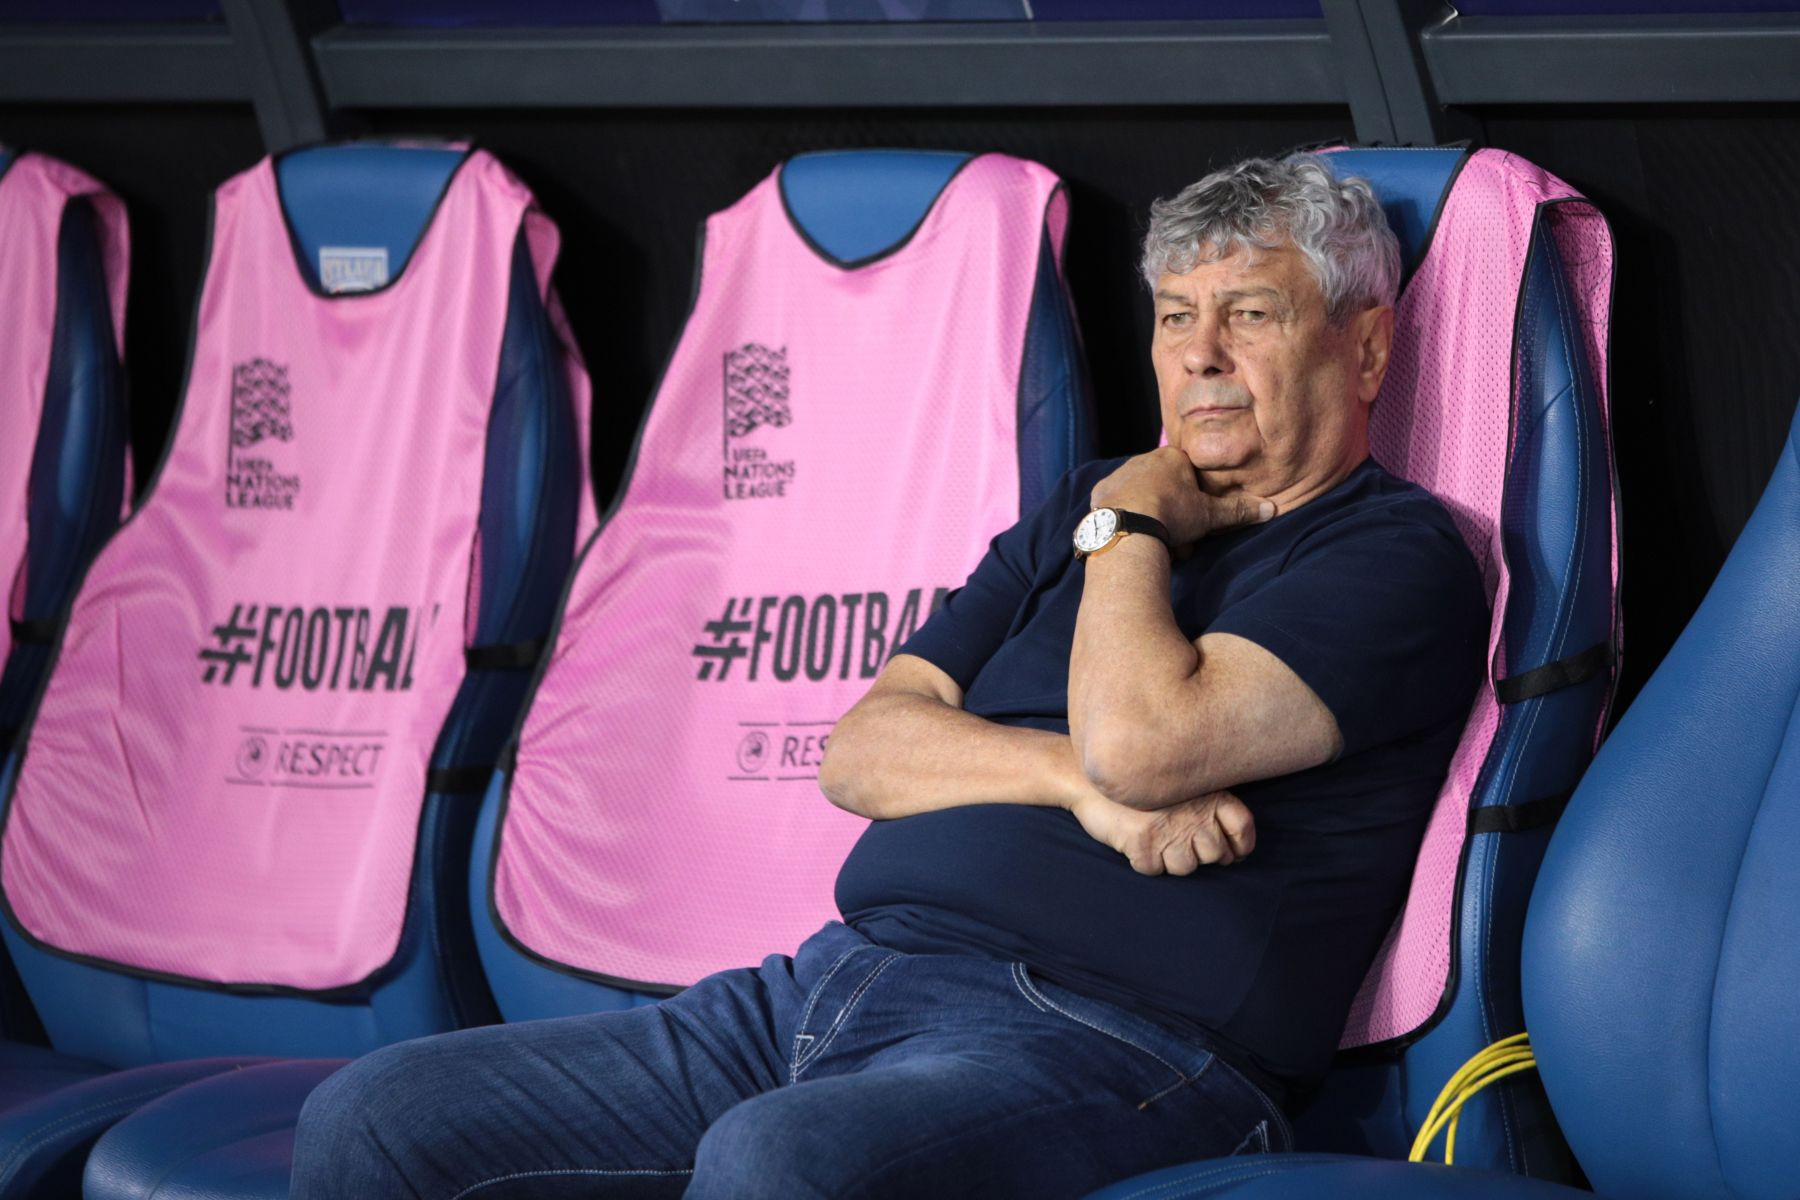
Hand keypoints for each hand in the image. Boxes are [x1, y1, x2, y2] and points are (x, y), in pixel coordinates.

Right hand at [1068, 788, 1255, 874]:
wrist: (1085, 776)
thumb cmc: (1136, 782)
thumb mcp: (1178, 781)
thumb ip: (1206, 803)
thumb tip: (1233, 849)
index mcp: (1207, 792)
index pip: (1241, 827)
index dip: (1239, 846)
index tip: (1232, 852)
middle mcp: (1192, 811)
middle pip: (1215, 854)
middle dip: (1199, 854)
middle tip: (1180, 842)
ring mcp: (1167, 828)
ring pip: (1185, 867)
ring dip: (1170, 859)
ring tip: (1155, 839)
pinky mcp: (1142, 843)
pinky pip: (1153, 869)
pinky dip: (1144, 861)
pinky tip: (1135, 841)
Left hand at [1089, 447, 1273, 548]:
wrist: (1129, 526)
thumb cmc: (1173, 515)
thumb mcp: (1209, 515)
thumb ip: (1237, 510)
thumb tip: (1271, 509)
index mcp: (1172, 458)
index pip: (1187, 475)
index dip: (1193, 501)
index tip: (1193, 523)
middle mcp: (1144, 460)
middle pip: (1163, 486)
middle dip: (1171, 513)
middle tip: (1175, 540)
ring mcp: (1120, 474)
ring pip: (1140, 495)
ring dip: (1148, 515)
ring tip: (1153, 541)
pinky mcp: (1100, 492)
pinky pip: (1115, 503)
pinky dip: (1124, 516)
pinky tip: (1130, 532)